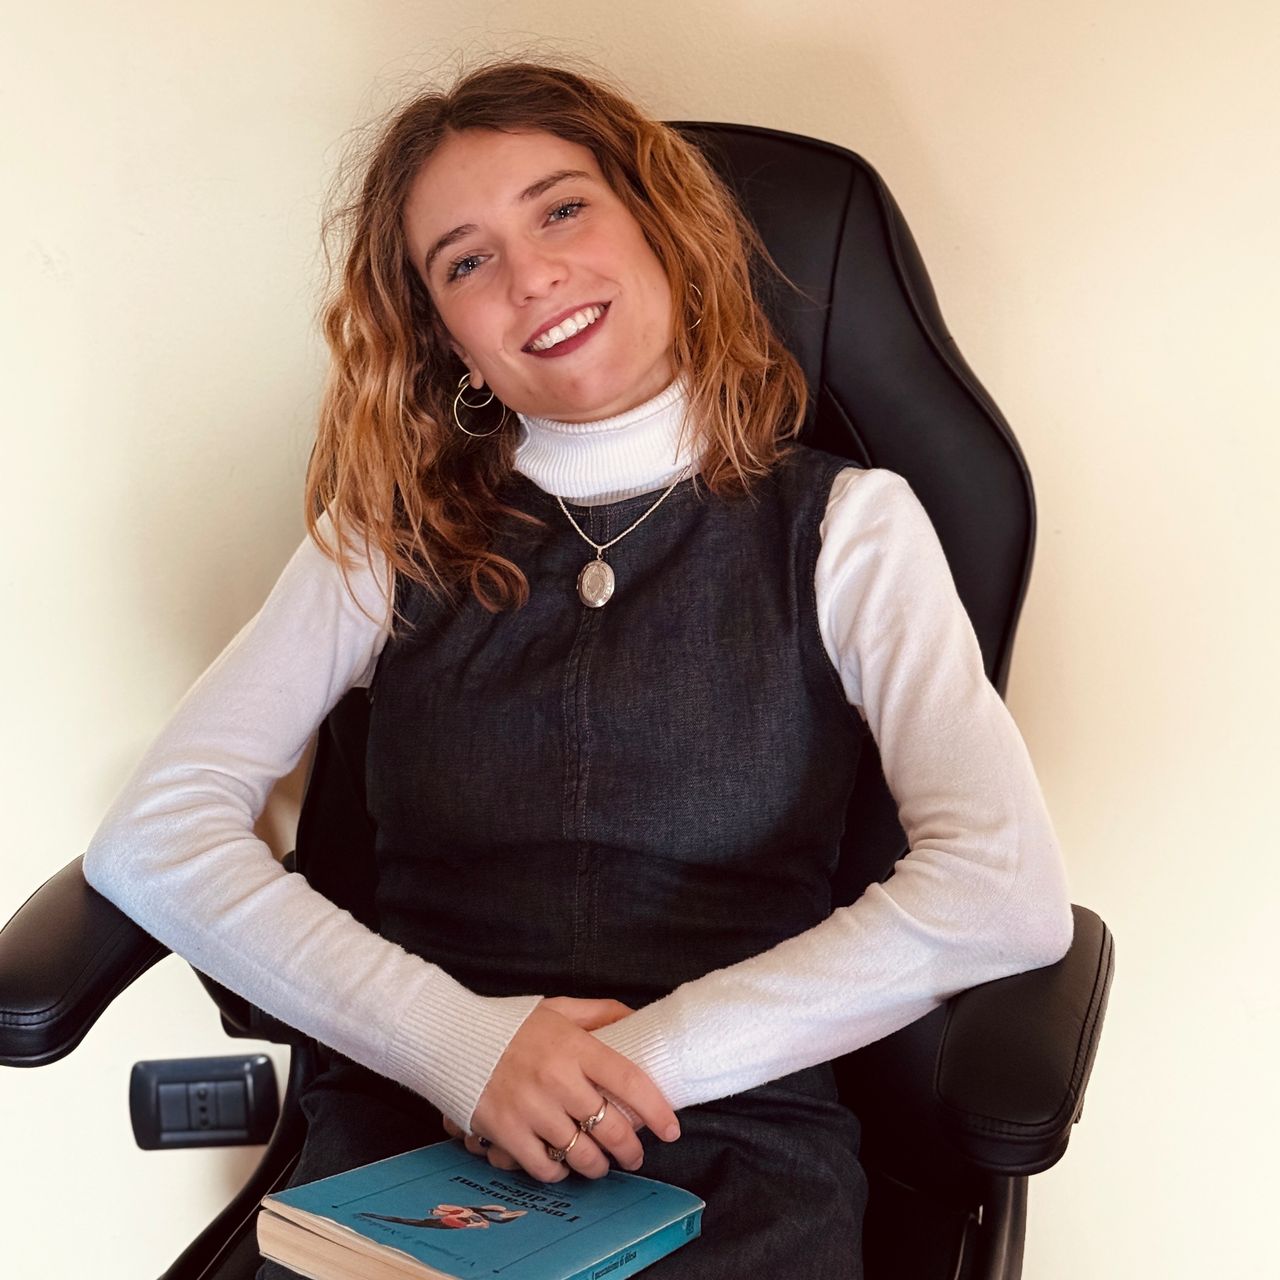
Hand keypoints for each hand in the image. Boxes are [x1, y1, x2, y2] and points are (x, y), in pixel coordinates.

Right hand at [457, 997, 677, 1182]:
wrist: (450, 1037)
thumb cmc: (508, 1025)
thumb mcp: (557, 1008)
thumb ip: (598, 1013)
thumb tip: (635, 1018)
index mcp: (574, 1047)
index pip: (629, 1081)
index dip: (657, 1110)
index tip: (671, 1129)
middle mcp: (557, 1079)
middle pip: (610, 1127)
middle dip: (631, 1149)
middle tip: (635, 1155)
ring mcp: (531, 1109)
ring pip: (582, 1154)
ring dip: (598, 1166)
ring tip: (601, 1165)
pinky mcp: (507, 1132)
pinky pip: (545, 1167)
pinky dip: (560, 1172)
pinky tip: (564, 1166)